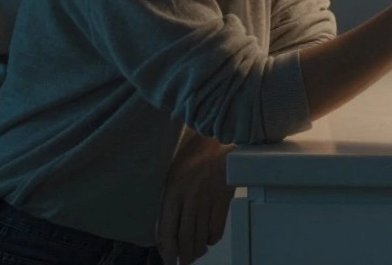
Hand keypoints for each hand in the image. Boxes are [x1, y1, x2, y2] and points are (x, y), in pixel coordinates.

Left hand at [157, 132, 234, 264]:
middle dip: (184, 254)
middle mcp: (189, 198)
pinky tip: (210, 239)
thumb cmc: (193, 156)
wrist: (218, 139)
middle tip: (183, 262)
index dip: (168, 250)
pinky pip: (218, 225)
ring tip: (196, 254)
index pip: (168, 229)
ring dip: (198, 248)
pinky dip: (213, 236)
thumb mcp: (173, 176)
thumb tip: (169, 226)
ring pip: (202, 234)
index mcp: (173, 193)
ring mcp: (207, 199)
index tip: (168, 260)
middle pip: (186, 236)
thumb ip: (171, 199)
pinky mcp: (223, 197)